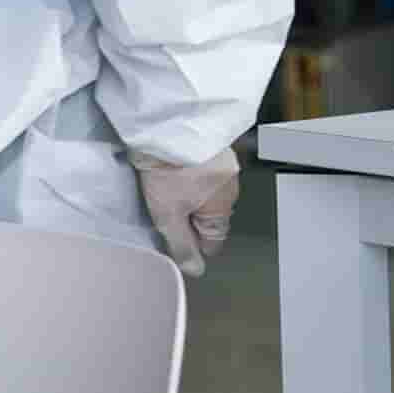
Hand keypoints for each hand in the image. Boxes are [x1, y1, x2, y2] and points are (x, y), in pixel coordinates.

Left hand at [133, 151, 239, 277]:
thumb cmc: (170, 169)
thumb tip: (195, 271)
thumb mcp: (168, 214)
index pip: (212, 242)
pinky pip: (204, 171)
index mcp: (222, 209)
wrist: (169, 121)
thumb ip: (182, 245)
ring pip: (207, 192)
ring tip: (164, 184)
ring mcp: (225, 164)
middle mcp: (230, 188)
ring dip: (188, 193)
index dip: (190, 243)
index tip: (171, 235)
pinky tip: (171, 168)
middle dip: (188, 217)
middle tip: (163, 208)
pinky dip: (189, 173)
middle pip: (209, 217)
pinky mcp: (214, 146)